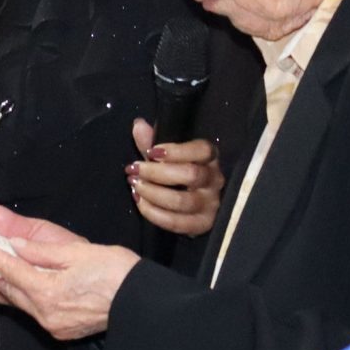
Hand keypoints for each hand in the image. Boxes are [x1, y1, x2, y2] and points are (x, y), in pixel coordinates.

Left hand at [0, 205, 138, 341]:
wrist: (145, 306)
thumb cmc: (119, 274)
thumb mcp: (80, 250)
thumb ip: (40, 245)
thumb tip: (10, 235)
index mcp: (49, 291)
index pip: (10, 270)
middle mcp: (45, 312)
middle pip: (2, 290)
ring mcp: (51, 323)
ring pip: (12, 302)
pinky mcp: (59, 327)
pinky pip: (26, 309)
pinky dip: (9, 296)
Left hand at [130, 122, 223, 237]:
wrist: (189, 206)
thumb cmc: (175, 174)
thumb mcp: (163, 156)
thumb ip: (150, 142)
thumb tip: (138, 125)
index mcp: (209, 158)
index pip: (201, 150)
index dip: (176, 150)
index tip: (152, 151)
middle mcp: (215, 180)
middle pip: (190, 175)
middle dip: (157, 172)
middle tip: (134, 169)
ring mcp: (211, 204)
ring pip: (182, 201)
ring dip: (153, 193)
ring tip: (135, 185)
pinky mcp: (202, 224)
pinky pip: (178, 223)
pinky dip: (154, 214)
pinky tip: (140, 202)